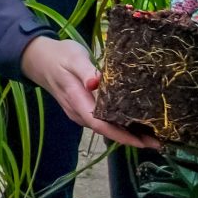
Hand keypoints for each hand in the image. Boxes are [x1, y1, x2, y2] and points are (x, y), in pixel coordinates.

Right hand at [20, 35, 157, 150]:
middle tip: (158, 140)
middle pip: (107, 131)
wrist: (39, 60)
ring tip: (152, 133)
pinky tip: (135, 121)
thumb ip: (85, 71)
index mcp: (77, 101)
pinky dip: (119, 124)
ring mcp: (80, 113)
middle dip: (131, 138)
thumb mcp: (74, 57)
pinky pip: (102, 121)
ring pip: (105, 128)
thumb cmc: (60, 56)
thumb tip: (95, 83)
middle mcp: (79, 112)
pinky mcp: (82, 109)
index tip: (143, 142)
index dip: (122, 136)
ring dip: (127, 133)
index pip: (101, 125)